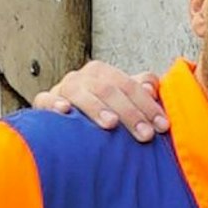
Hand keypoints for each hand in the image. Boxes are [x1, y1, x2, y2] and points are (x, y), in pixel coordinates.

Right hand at [33, 60, 166, 142]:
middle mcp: (83, 77)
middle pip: (108, 89)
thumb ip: (141, 89)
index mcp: (104, 73)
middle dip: (129, 113)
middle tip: (145, 134)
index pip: (129, 85)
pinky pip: (46, 100)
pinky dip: (54, 104)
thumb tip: (151, 88)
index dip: (148, 105)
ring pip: (80, 92)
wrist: (67, 126)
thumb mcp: (124, 100)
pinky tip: (65, 111)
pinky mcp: (45, 102)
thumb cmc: (102, 112)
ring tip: (111, 123)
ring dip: (96, 107)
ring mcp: (63, 89)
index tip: (163, 126)